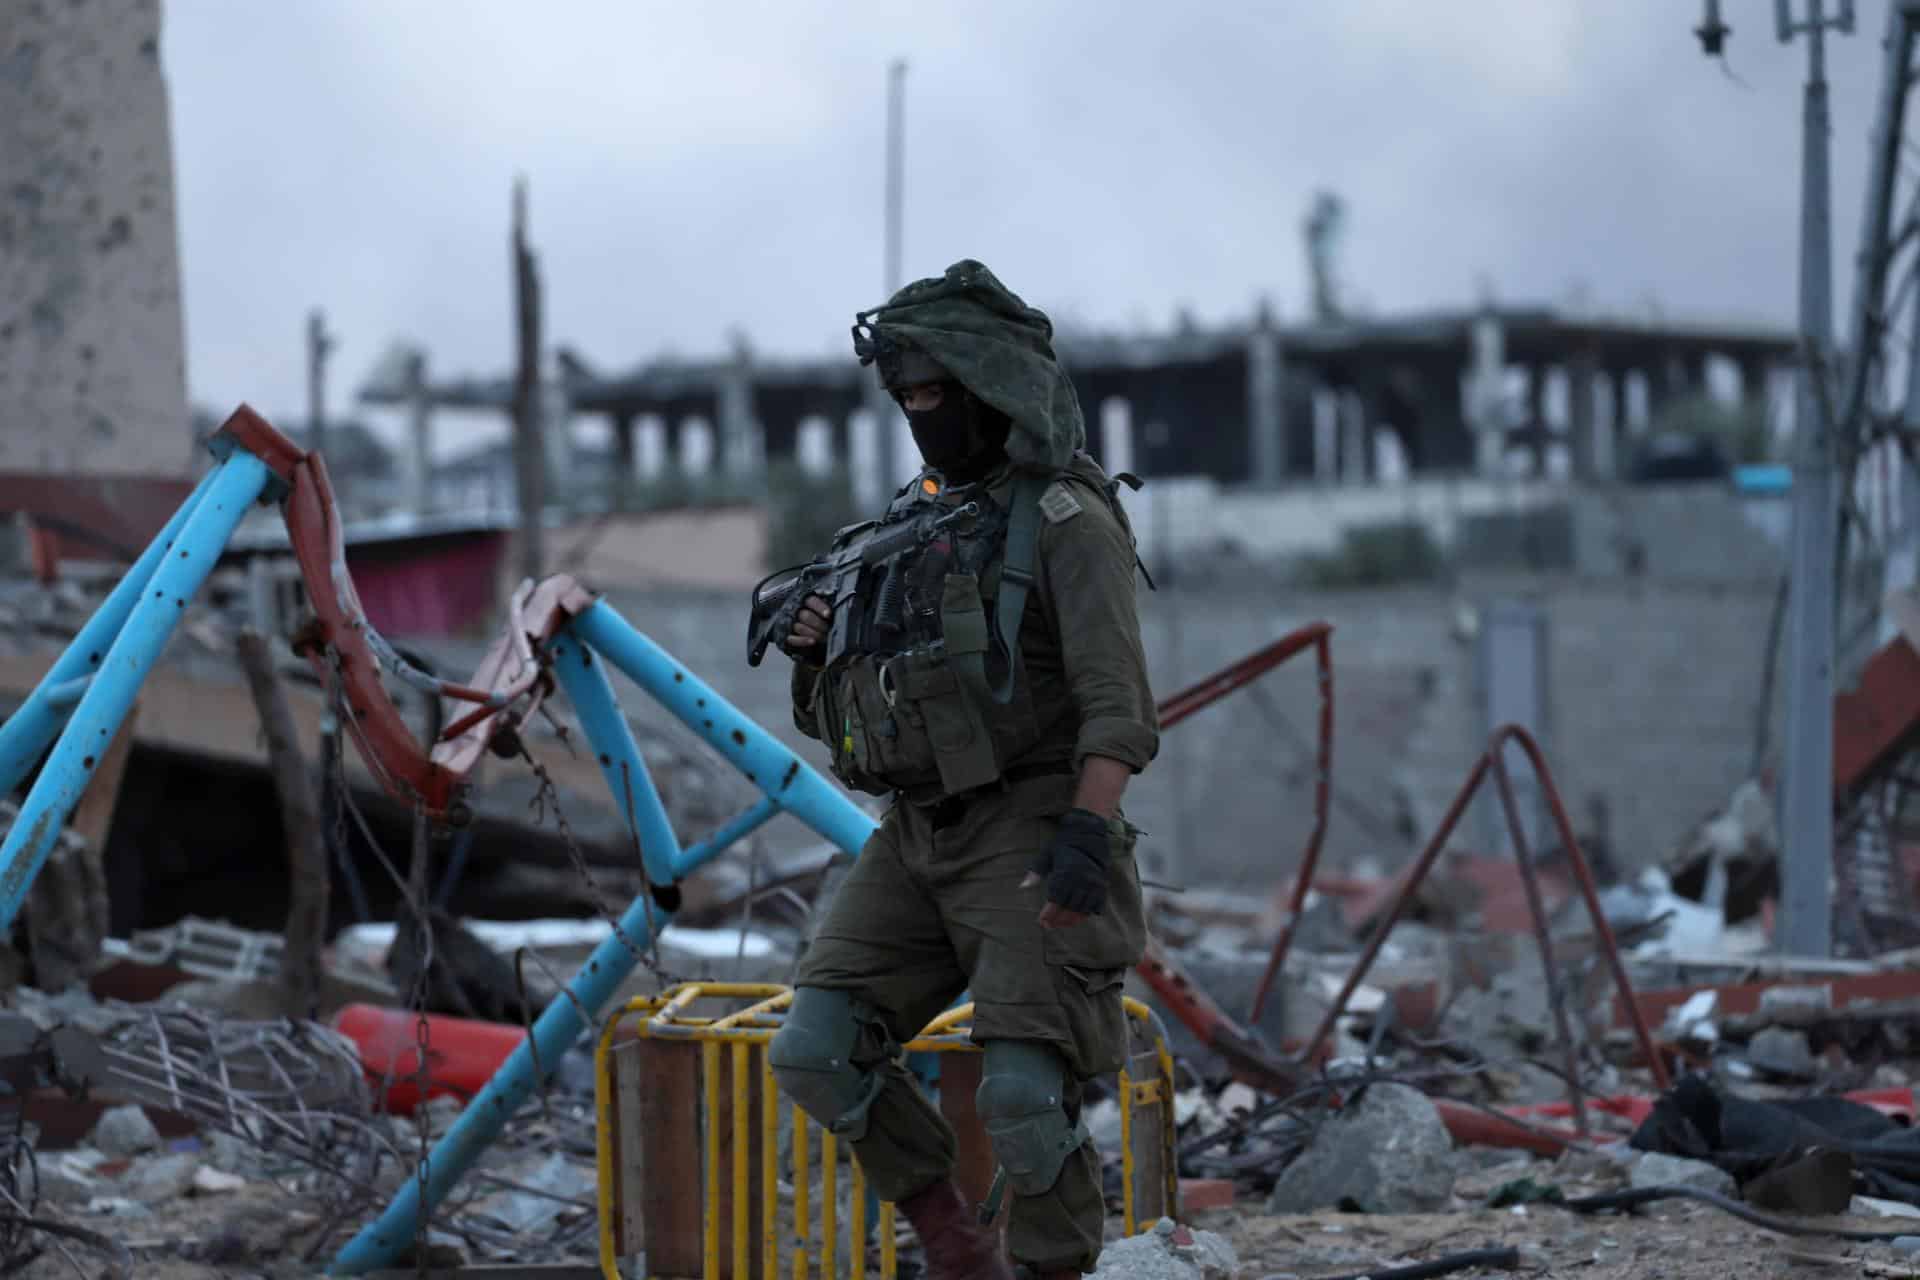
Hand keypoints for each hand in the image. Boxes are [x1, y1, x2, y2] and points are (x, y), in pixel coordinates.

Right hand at [785, 594, 831, 658]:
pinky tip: (812, 642)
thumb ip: (829, 604)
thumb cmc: (817, 616)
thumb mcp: (823, 607)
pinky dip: (803, 640)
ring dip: (813, 633)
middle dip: (819, 624)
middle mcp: (796, 610)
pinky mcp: (786, 635)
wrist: (798, 626)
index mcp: (805, 600)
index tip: (828, 614)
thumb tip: (843, 604)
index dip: (820, 608)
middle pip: (806, 616)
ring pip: (799, 627)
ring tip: (824, 637)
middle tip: (828, 629)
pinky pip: (792, 639)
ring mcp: (790, 623)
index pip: (811, 601)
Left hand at [1021, 808, 1108, 929]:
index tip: (1041, 921)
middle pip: (1069, 908)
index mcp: (1066, 873)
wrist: (1089, 835)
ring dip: (1071, 919)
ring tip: (1061, 924)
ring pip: (1082, 909)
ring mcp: (1093, 884)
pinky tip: (1078, 917)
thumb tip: (1022, 886)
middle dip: (1058, 919)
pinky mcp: (1102, 886)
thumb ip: (1035, 871)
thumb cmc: (1064, 845)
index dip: (1048, 913)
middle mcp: (1081, 880)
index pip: (1056, 900)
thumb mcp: (1046, 855)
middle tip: (1049, 925)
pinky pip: (1096, 905)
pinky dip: (1087, 913)